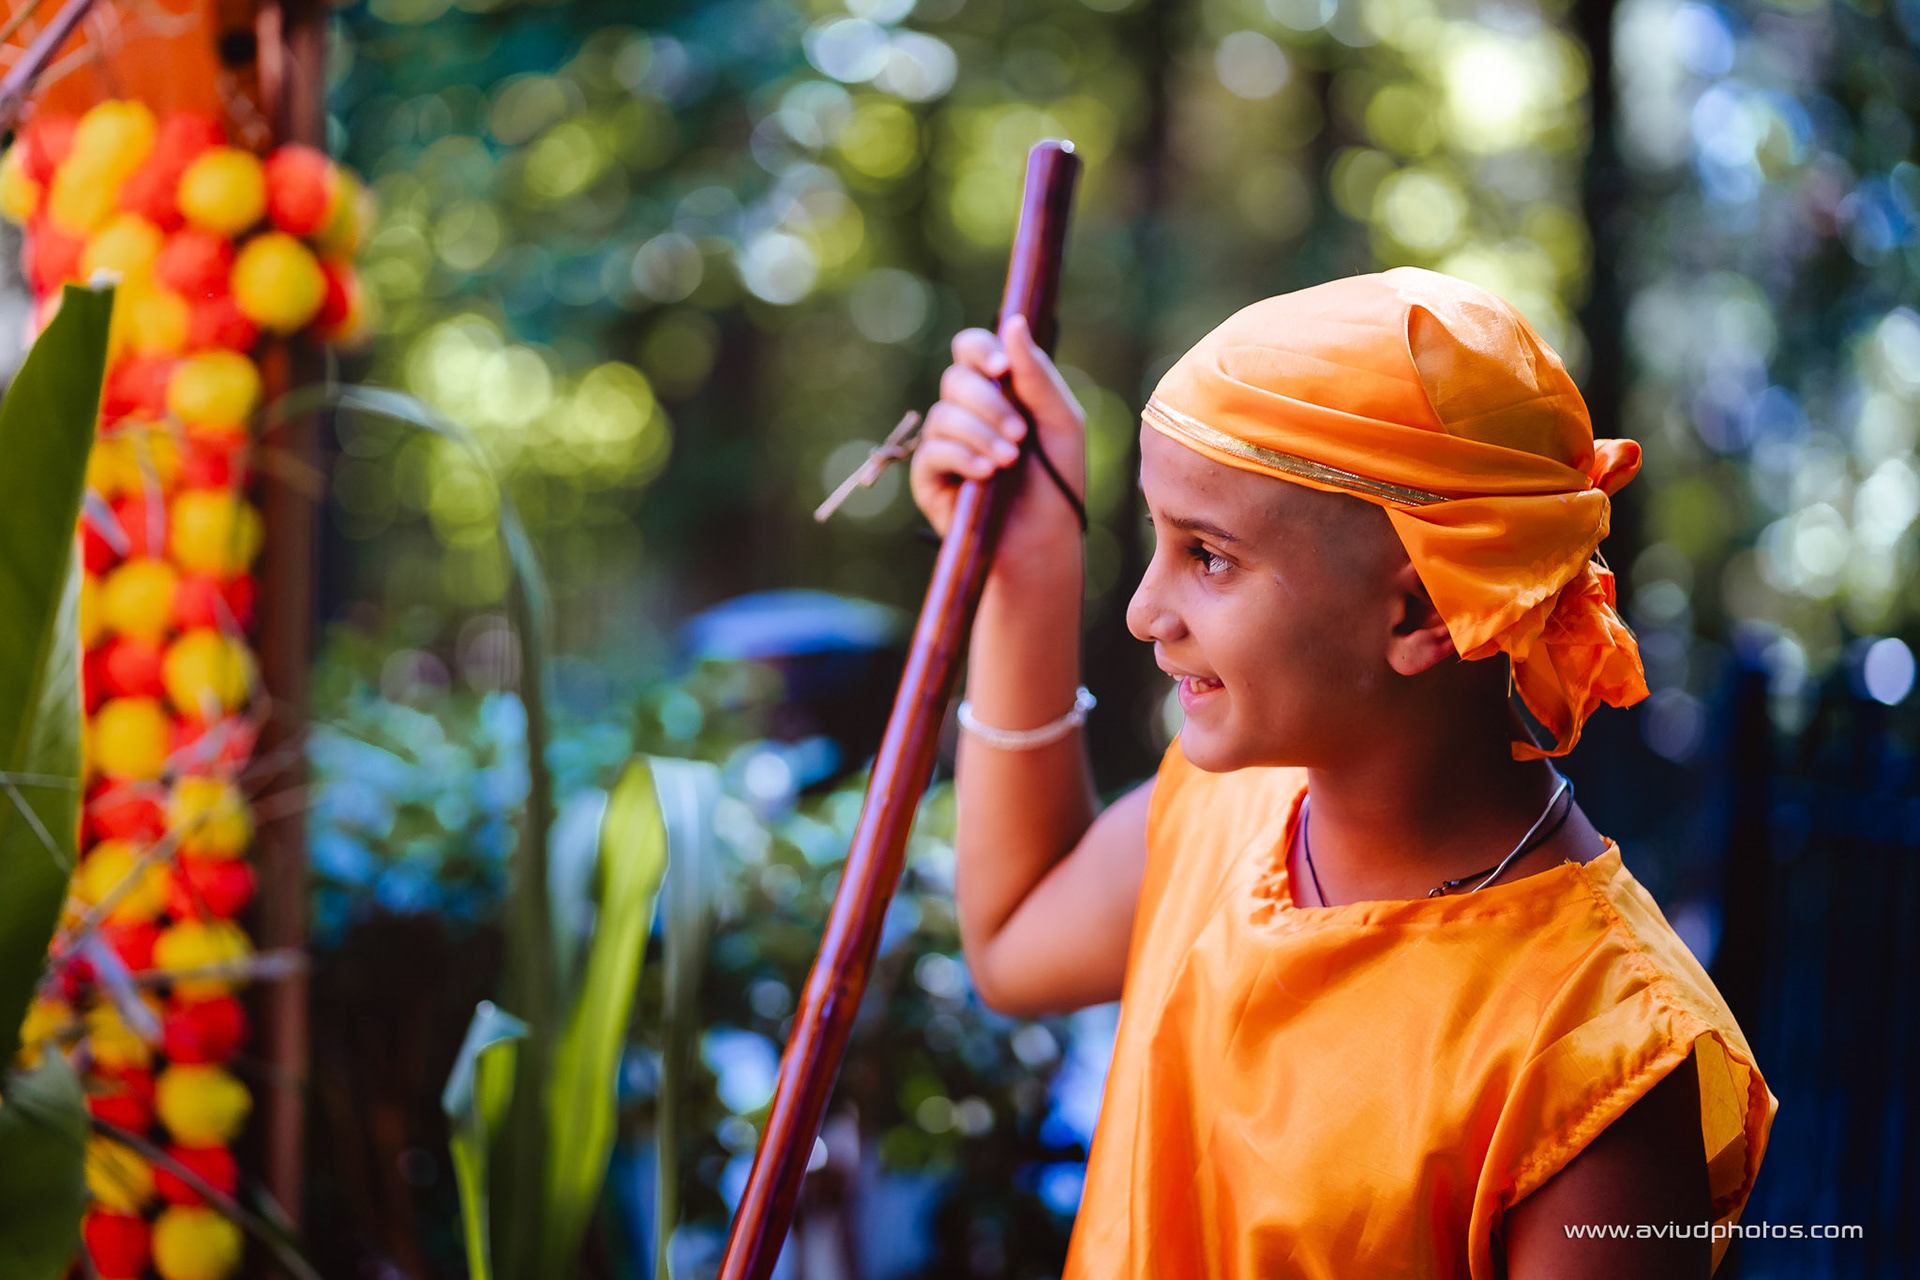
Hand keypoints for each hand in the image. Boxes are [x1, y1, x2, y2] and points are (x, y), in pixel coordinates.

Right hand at [910, 315, 1086, 560]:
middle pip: (956, 379)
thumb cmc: (1058, 480)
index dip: (980, 350)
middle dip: (989, 403)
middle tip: (1020, 434)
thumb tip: (1013, 323)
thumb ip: (1037, 375)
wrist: (1045, 539)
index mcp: (996, 390)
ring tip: (1008, 461)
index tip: (1002, 369)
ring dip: (981, 433)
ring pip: (943, 414)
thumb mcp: (1060, 421)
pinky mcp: (929, 477)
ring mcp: (944, 443)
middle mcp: (966, 411)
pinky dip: (962, 457)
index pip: (971, 349)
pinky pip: (932, 451)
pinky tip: (986, 474)